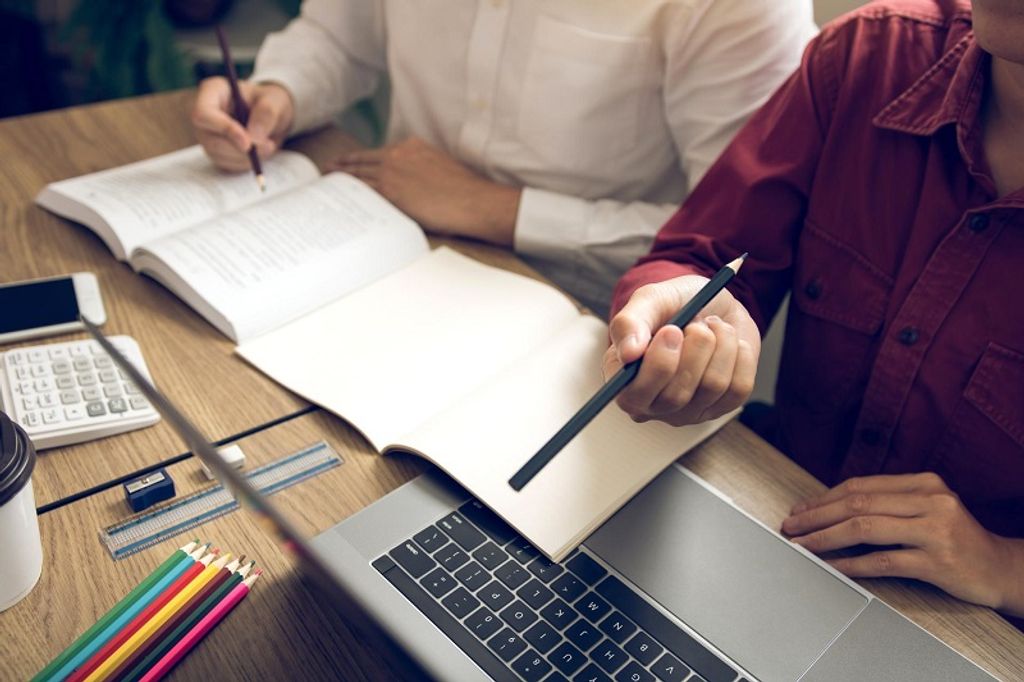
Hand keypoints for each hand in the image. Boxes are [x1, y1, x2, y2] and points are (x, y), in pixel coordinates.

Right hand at [192, 77, 293, 171]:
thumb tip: (253, 138)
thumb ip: (266, 113)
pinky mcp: (216, 152)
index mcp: (213, 92)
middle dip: (239, 150)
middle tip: (268, 147)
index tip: (247, 143)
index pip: (204, 113)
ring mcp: (208, 135)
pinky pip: (227, 165)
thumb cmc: (270, 101)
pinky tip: (259, 153)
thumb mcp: (275, 100)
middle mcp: (205, 115)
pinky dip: (246, 164)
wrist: (272, 116)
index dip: (224, 130)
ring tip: (269, 146)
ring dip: (246, 158)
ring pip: (219, 155)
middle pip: (210, 140)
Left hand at [330, 137, 520, 245]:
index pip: (381, 152)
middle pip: (364, 159)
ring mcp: (392, 172)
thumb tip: (417, 182)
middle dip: (345, 164)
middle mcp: (399, 154)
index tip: (353, 161)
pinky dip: (348, 193)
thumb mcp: (442, 168)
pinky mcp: (390, 191)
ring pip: (358, 174)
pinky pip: (361, 190)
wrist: (474, 201)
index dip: (364, 158)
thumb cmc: (466, 191)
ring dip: (340, 178)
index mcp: (413, 147)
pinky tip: (338, 197)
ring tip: (327, 181)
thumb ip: (424, 169)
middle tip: (330, 168)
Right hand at [604, 276, 759, 425]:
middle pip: (676, 396)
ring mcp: (689, 410)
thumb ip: (629, 322)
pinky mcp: (723, 405)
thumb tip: (628, 353)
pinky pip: (739, 387)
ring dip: (720, 344)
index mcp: (624, 381)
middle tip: (696, 324)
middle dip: (694, 349)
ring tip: (711, 327)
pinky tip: (728, 343)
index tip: (671, 330)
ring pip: (712, 386)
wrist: (712, 303)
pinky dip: (740, 354)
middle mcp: (653, 404)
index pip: (633, 397)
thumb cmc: (674, 304)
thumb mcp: (648, 300)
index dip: (657, 365)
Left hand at [783, 472, 1023, 614]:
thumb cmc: (955, 538)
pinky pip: (883, 561)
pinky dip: (852, 564)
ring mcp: (935, 530)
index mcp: (923, 483)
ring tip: (803, 546)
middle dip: (817, 516)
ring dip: (826, 538)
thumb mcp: (928, 508)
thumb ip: (889, 503)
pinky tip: (832, 567)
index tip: (800, 510)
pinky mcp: (937, 561)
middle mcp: (930, 501)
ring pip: (865, 528)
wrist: (1002, 568)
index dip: (823, 498)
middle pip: (857, 503)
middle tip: (791, 528)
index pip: (860, 486)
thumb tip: (830, 509)